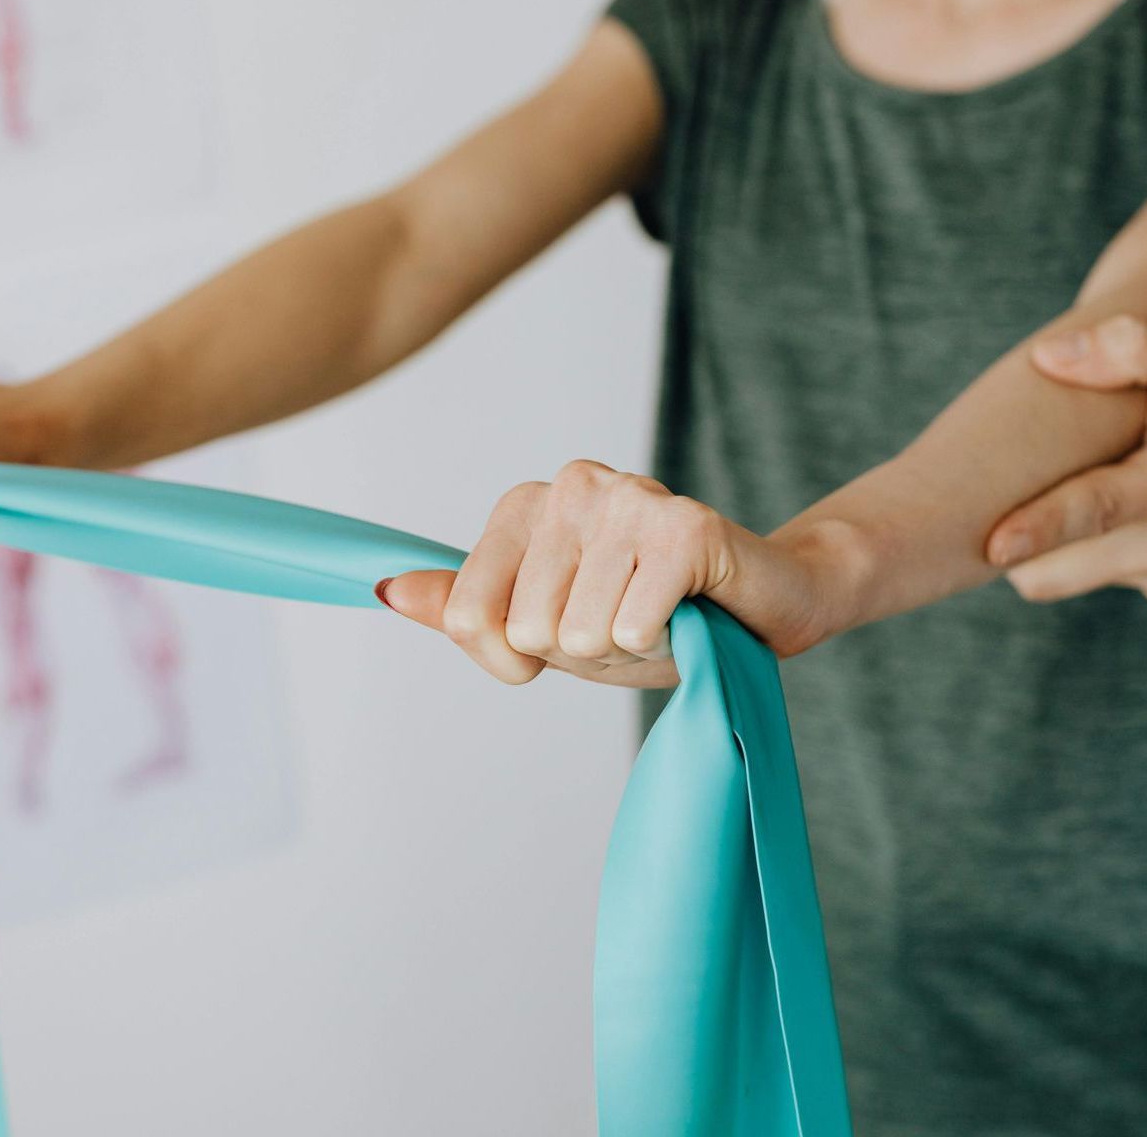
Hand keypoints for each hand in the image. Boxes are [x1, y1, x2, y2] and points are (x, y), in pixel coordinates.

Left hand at [375, 460, 843, 686]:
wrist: (762, 604)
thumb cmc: (649, 616)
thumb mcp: (545, 626)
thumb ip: (464, 608)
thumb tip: (384, 587)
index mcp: (524, 506)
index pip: (464, 616)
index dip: (510, 660)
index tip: (556, 646)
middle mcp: (569, 486)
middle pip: (525, 628)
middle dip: (578, 652)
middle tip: (626, 624)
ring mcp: (627, 497)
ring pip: (577, 631)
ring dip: (624, 648)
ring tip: (658, 616)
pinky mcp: (685, 525)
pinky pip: (632, 625)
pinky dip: (661, 640)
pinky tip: (686, 612)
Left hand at [986, 315, 1146, 604]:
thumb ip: (1129, 346)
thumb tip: (1047, 358)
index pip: (1096, 511)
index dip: (1039, 529)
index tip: (993, 545)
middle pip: (1060, 568)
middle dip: (1018, 549)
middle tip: (983, 513)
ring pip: (1073, 574)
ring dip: (1054, 546)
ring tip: (1054, 496)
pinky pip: (1106, 574)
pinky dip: (1093, 549)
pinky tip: (1111, 511)